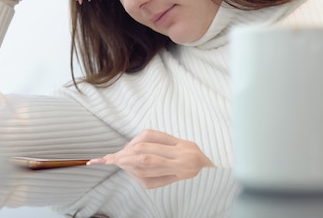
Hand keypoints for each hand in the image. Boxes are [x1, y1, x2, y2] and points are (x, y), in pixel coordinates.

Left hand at [87, 129, 214, 188]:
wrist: (212, 171)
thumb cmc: (192, 151)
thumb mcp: (178, 139)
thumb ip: (156, 140)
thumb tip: (131, 145)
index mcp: (182, 146)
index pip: (148, 143)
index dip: (129, 146)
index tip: (114, 151)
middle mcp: (180, 161)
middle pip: (145, 158)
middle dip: (125, 157)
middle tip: (110, 157)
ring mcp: (177, 173)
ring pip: (145, 171)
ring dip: (128, 166)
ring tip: (115, 161)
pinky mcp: (173, 183)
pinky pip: (150, 182)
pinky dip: (136, 175)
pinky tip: (129, 170)